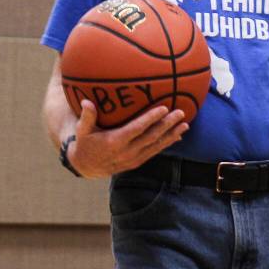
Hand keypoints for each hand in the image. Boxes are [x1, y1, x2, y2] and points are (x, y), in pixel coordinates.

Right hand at [68, 100, 187, 177]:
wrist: (87, 167)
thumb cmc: (86, 143)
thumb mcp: (83, 130)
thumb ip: (87, 116)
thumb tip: (86, 101)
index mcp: (115, 142)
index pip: (137, 128)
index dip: (151, 119)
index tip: (164, 108)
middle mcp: (127, 151)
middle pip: (151, 137)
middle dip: (167, 124)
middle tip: (181, 113)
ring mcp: (134, 158)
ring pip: (157, 145)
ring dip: (172, 135)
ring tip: (185, 124)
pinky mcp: (138, 162)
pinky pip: (155, 152)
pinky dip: (167, 144)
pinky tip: (178, 136)